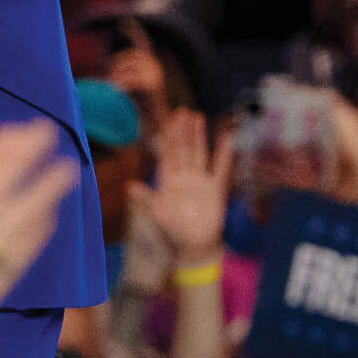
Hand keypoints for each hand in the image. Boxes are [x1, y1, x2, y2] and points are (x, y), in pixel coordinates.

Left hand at [127, 108, 233, 267]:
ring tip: (197, 117)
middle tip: (182, 111)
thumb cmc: (173, 232)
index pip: (168, 154)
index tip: (168, 120)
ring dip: (199, 136)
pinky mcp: (215, 190)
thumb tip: (130, 185)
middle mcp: (185, 177)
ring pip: (199, 154)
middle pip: (184, 149)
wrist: (194, 247)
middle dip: (182, 131)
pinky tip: (227, 138)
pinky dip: (224, 154)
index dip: (168, 137)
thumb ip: (146, 199)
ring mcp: (201, 182)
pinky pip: (221, 168)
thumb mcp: (157, 214)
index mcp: (169, 181)